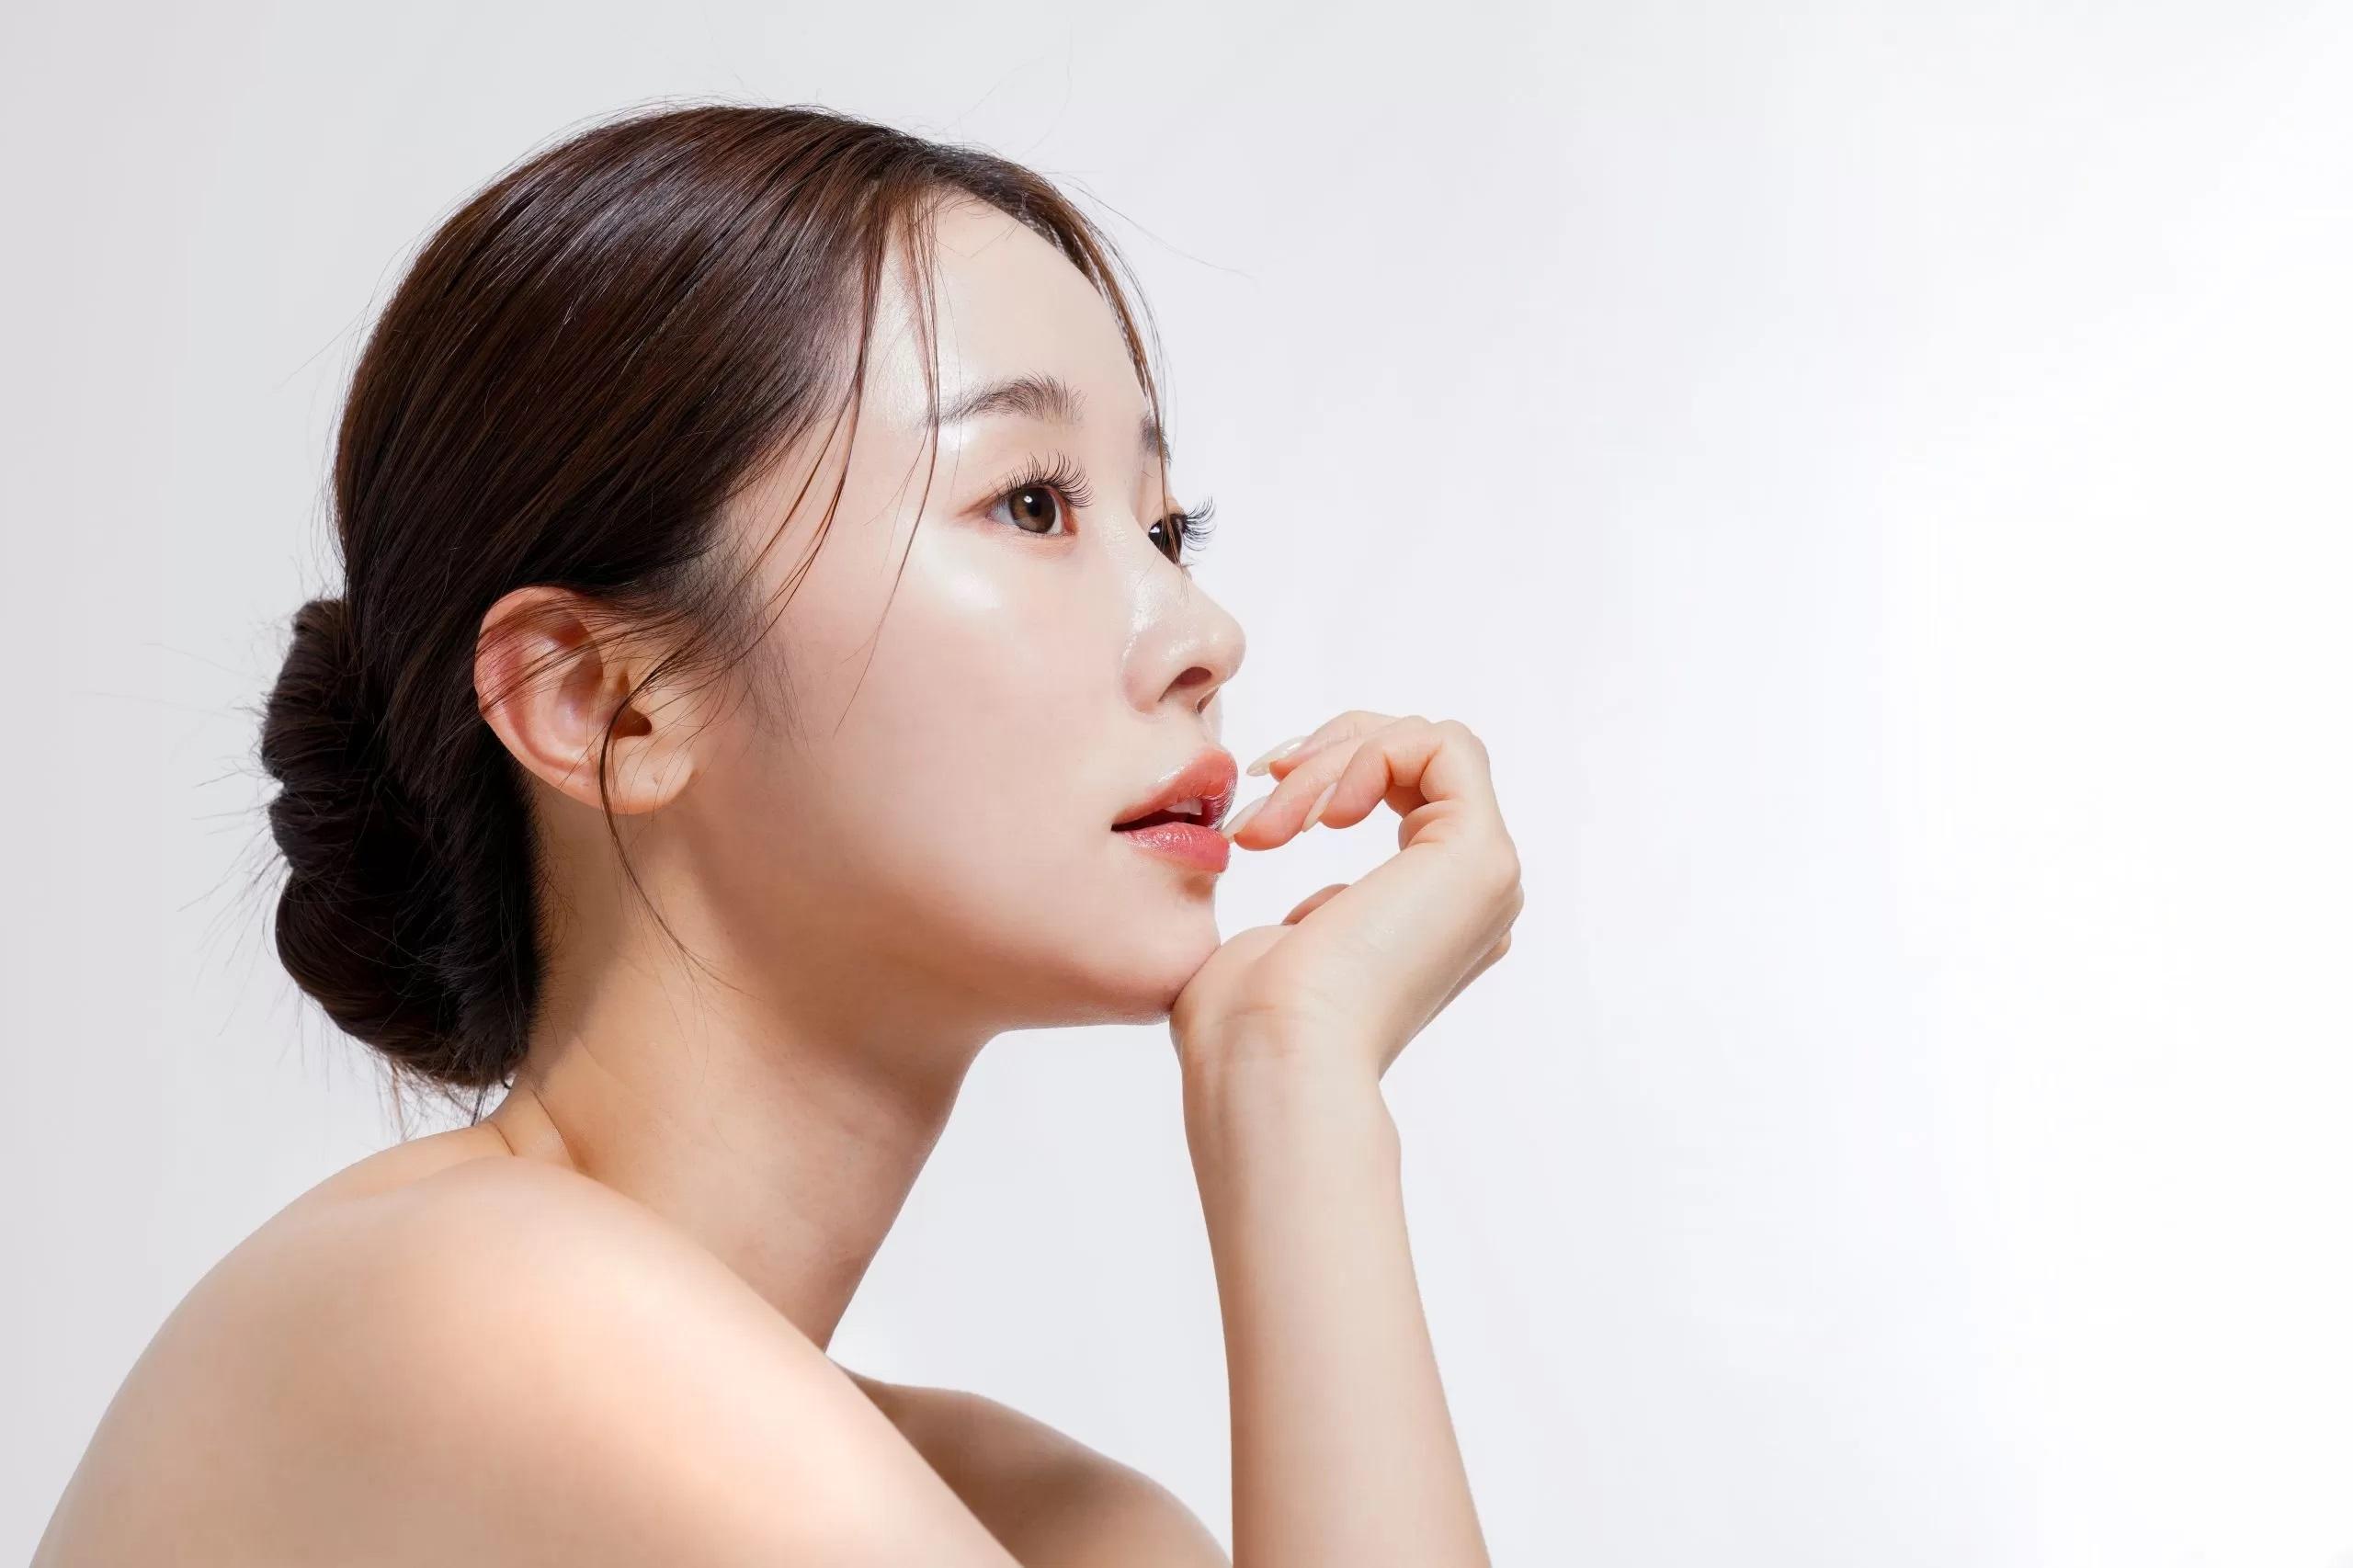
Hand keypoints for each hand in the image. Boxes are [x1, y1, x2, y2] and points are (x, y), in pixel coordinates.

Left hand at [1170, 712, 1522, 1082]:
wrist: (1270, 1052)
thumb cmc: (1249, 1021)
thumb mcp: (1284, 949)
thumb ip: (1317, 918)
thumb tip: (1320, 909)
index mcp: (1435, 921)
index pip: (1408, 791)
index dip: (1330, 769)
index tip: (1257, 799)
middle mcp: (1473, 898)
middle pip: (1422, 758)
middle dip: (1329, 753)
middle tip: (1261, 785)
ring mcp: (1486, 877)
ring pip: (1427, 745)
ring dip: (1333, 760)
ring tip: (1274, 823)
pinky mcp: (1482, 855)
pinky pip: (1442, 744)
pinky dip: (1369, 754)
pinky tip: (1323, 815)